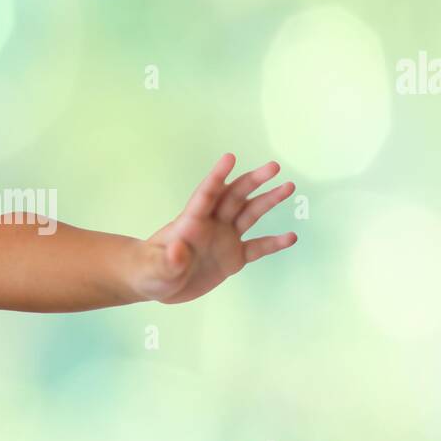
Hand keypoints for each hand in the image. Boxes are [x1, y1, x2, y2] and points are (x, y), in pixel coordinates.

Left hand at [135, 154, 297, 303]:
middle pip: (234, 197)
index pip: (206, 195)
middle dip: (253, 181)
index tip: (230, 157)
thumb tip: (178, 251)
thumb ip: (167, 261)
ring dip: (268, 200)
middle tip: (274, 167)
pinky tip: (291, 237)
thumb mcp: (153, 268)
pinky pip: (257, 247)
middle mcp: (211, 224)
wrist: (157, 282)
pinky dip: (273, 243)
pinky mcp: (232, 258)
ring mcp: (224, 239)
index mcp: (190, 222)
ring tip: (288, 186)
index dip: (217, 176)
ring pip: (249, 214)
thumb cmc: (149, 270)